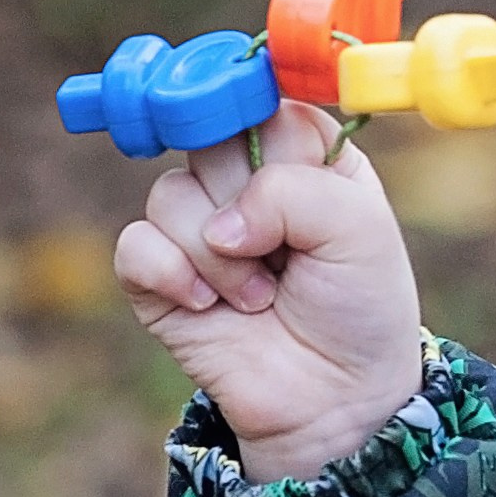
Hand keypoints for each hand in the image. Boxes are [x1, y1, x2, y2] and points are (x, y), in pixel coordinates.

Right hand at [115, 100, 423, 481]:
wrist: (335, 402)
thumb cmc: (360, 308)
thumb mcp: (359, 230)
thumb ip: (294, 191)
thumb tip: (221, 224)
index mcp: (303, 152)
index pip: (256, 94)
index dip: (248, 111)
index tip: (249, 134)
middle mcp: (246, 179)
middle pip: (204, 136)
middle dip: (242, 195)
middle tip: (281, 248)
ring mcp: (199, 226)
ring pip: (170, 194)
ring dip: (220, 256)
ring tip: (261, 295)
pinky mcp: (159, 276)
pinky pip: (136, 245)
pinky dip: (174, 277)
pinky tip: (211, 308)